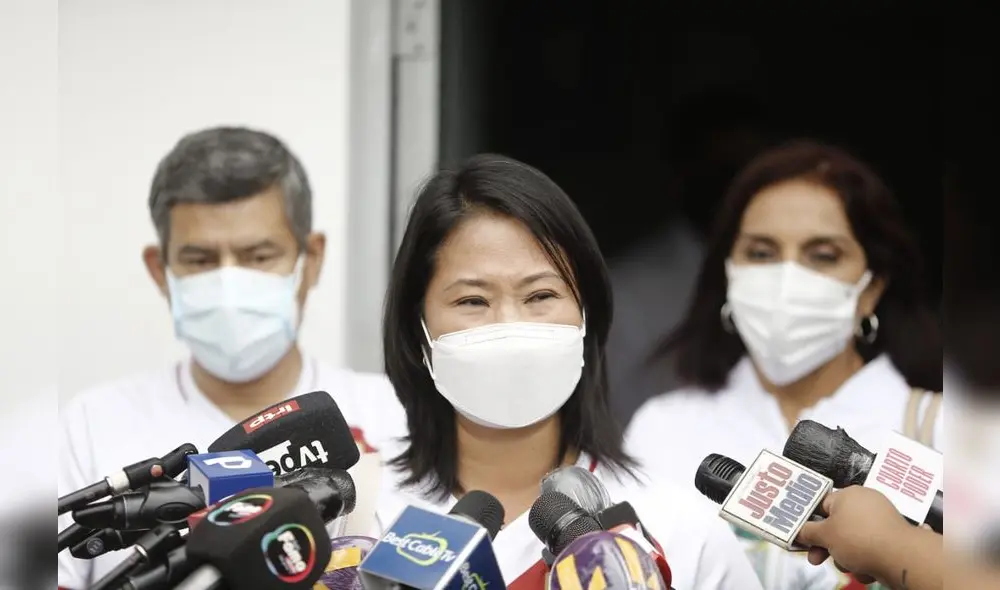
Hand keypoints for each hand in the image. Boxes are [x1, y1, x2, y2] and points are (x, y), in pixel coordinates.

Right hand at [796, 486, 911, 583]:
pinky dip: (864, 560)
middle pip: (836, 525)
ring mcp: (879, 521)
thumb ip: (807, 532)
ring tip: (851, 565)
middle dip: (827, 546)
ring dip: (846, 556)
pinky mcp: (890, 538)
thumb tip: (799, 531)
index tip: (803, 537)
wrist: (900, 558)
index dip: (809, 523)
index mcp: (848, 494)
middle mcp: (865, 503)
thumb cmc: (862, 539)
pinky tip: (866, 569)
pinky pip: (868, 548)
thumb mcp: (825, 535)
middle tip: (817, 558)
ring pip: (851, 540)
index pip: (821, 505)